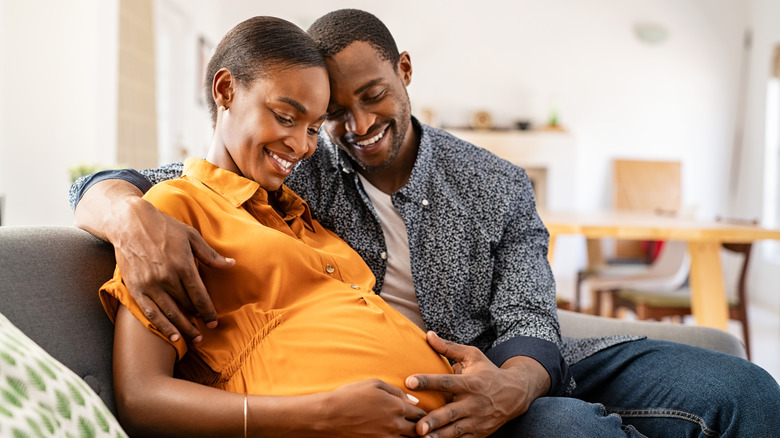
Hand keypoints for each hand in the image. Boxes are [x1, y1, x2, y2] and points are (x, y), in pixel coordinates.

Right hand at [110, 195, 233, 341]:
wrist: (130, 222)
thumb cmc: (164, 227)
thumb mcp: (191, 236)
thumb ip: (210, 255)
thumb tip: (231, 265)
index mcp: (183, 265)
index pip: (200, 295)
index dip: (208, 311)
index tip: (214, 321)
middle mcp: (167, 278)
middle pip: (186, 306)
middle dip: (198, 320)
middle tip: (206, 331)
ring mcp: (150, 284)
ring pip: (170, 313)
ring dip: (183, 328)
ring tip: (193, 338)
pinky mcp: (135, 288)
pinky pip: (150, 312)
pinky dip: (162, 326)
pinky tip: (172, 335)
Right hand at [321, 379, 426, 436]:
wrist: (329, 415)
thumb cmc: (350, 395)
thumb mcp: (374, 384)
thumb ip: (397, 392)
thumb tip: (414, 401)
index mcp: (397, 406)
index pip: (421, 414)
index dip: (423, 415)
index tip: (420, 415)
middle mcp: (396, 424)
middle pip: (419, 430)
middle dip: (421, 428)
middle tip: (419, 427)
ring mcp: (387, 437)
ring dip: (411, 437)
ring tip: (411, 434)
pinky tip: (395, 437)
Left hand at [406, 332, 548, 437]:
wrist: (515, 394)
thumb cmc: (489, 372)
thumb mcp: (472, 356)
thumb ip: (449, 348)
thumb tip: (428, 335)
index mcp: (470, 383)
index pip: (446, 382)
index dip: (427, 381)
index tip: (409, 381)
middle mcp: (473, 403)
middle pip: (451, 413)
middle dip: (434, 421)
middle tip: (418, 427)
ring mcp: (477, 420)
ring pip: (455, 431)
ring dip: (439, 436)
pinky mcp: (479, 433)